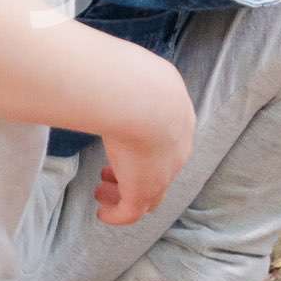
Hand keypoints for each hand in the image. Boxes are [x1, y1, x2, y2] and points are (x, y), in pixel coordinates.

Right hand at [91, 55, 196, 226]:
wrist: (144, 99)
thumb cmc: (135, 79)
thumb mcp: (138, 75)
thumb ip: (128, 77)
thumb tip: (104, 65)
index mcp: (179, 121)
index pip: (169, 144)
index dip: (146, 149)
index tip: (123, 146)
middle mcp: (177, 151)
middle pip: (161, 173)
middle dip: (135, 174)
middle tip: (108, 175)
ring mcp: (163, 174)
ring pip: (148, 195)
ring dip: (124, 195)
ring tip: (101, 191)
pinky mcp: (143, 191)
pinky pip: (131, 213)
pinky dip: (117, 216)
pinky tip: (102, 213)